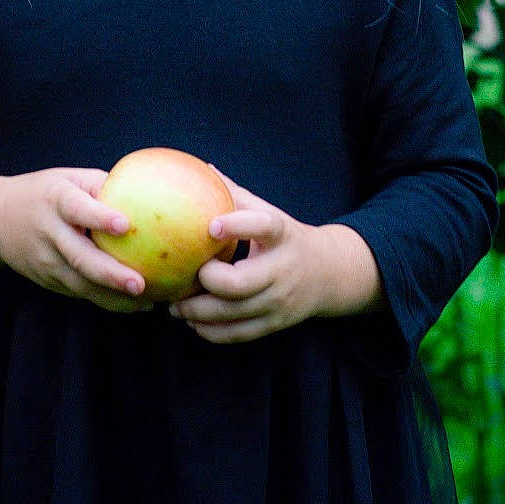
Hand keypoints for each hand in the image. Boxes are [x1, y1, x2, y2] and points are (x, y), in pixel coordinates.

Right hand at [0, 167, 154, 313]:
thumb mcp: (67, 179)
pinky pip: (79, 293)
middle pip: (79, 257)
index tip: (125, 225)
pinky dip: (106, 301)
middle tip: (139, 284)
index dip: (99, 218)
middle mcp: (48, 232)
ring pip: (80, 284)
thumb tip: (148, 193)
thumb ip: (102, 185)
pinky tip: (133, 304)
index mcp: (55, 200)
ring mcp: (45, 261)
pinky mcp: (47, 280)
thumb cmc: (45, 194)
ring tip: (145, 302)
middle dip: (110, 274)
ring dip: (113, 297)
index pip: (77, 210)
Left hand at [167, 167, 328, 342]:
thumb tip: (201, 169)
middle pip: (240, 284)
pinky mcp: (275, 323)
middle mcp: (282, 270)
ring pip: (233, 313)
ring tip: (175, 306)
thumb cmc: (285, 238)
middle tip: (186, 275)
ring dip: (197, 311)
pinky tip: (193, 322)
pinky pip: (238, 333)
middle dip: (206, 281)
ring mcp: (279, 300)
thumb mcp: (270, 213)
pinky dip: (211, 331)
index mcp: (282, 235)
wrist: (329, 274)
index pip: (264, 227)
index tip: (210, 226)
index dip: (237, 225)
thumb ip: (235, 196)